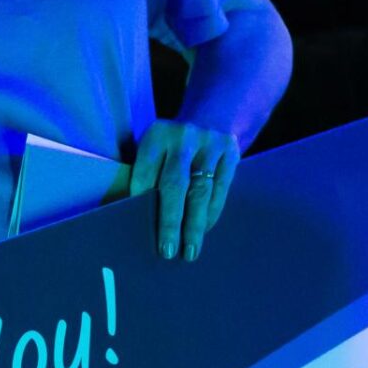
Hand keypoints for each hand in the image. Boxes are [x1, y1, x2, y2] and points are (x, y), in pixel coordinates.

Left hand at [130, 119, 239, 260]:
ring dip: (195, 224)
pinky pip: (221, 189)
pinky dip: (212, 212)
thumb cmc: (174, 145)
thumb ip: (148, 174)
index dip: (141, 198)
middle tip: (167, 250)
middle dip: (170, 221)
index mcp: (156, 134)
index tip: (137, 225)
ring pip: (201, 191)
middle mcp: (183, 137)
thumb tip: (139, 217)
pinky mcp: (230, 152)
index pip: (145, 172)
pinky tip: (205, 229)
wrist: (213, 117)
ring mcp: (209, 143)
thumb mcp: (156, 147)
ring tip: (190, 251)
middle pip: (175, 185)